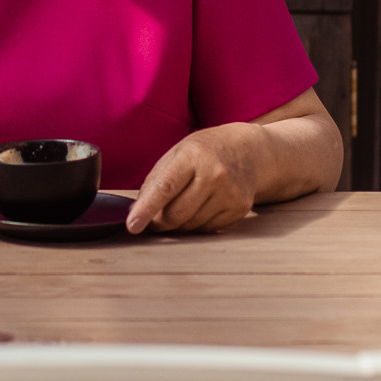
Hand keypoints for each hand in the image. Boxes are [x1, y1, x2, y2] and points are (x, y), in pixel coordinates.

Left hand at [126, 126, 258, 233]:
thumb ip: (156, 180)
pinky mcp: (240, 209)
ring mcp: (230, 193)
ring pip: (190, 226)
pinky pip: (207, 229)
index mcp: (193, 156)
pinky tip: (201, 206)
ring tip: (183, 204)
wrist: (249, 151)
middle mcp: (214, 175)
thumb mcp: (177, 153)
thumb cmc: (205, 151)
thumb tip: (136, 211)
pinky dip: (196, 224)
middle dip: (160, 221)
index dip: (146, 209)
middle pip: (176, 214)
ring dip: (179, 223)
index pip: (165, 188)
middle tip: (155, 217)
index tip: (132, 226)